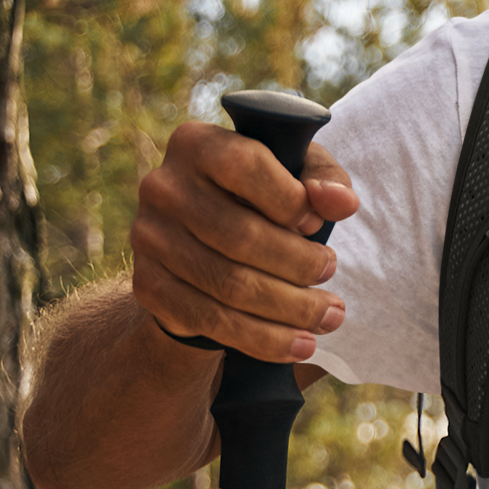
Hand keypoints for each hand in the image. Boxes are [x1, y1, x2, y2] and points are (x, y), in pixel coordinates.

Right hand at [132, 122, 359, 362]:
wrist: (203, 240)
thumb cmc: (263, 195)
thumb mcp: (296, 173)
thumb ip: (324, 178)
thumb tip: (341, 203)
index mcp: (196, 143)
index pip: (245, 166)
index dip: (289, 199)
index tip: (317, 223)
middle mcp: (162, 187)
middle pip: (239, 235)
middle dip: (299, 264)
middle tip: (333, 275)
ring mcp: (149, 238)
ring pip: (229, 284)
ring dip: (290, 308)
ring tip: (330, 318)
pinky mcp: (148, 286)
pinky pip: (210, 320)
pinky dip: (262, 338)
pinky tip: (298, 345)